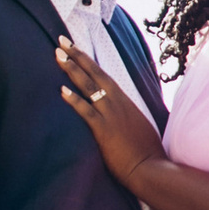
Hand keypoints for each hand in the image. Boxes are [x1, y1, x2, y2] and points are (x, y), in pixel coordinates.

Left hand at [55, 40, 163, 190]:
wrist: (150, 168)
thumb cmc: (146, 152)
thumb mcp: (138, 127)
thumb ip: (126, 116)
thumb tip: (118, 113)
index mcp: (125, 101)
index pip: (104, 76)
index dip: (88, 61)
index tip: (75, 48)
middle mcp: (117, 103)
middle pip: (94, 74)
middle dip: (77, 56)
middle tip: (61, 40)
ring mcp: (111, 115)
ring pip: (89, 87)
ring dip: (72, 70)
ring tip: (58, 55)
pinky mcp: (104, 130)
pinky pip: (86, 111)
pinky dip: (74, 100)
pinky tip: (61, 90)